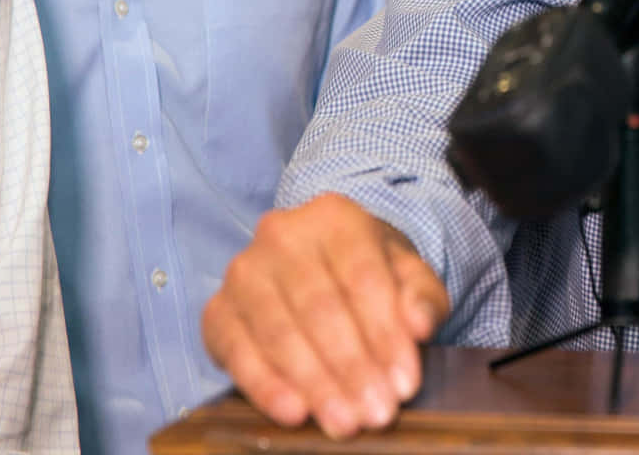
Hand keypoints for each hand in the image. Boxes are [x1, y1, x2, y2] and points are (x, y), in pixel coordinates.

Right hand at [202, 192, 449, 436]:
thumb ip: (423, 296)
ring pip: (281, 333)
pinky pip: (238, 353)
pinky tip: (295, 413)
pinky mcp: (216, 311)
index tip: (405, 383)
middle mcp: (281, 235)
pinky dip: (266, 386)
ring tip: (345, 421)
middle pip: (321, 308)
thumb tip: (421, 324)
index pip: (363, 278)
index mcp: (334, 216)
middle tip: (376, 413)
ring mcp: (243, 272)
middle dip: (352, 367)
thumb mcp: (406, 273)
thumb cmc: (367, 270)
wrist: (316, 264)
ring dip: (316, 384)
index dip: (385, 334)